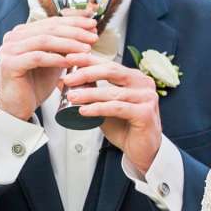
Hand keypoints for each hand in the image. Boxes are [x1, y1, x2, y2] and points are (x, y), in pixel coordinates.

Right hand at [0, 15, 96, 121]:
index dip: (74, 22)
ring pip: (44, 41)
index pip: (52, 21)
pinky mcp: (10, 64)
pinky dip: (55, 58)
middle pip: (49, 28)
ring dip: (68, 44)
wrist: (19, 108)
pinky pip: (37, 58)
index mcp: (23, 32)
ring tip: (86, 50)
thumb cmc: (35, 85)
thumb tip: (88, 33)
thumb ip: (65, 47)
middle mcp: (13, 37)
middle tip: (92, 37)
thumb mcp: (54, 61)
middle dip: (75, 32)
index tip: (92, 24)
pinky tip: (69, 62)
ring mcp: (9, 50)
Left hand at [59, 56, 161, 175]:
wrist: (141, 151)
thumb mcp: (103, 107)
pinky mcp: (145, 113)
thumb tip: (63, 82)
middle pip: (112, 71)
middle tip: (68, 79)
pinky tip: (84, 110)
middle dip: (87, 73)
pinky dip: (98, 108)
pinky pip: (117, 108)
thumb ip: (88, 93)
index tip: (69, 59)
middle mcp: (143, 83)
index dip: (88, 60)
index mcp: (134, 77)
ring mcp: (146, 97)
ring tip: (72, 96)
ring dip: (89, 93)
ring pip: (112, 92)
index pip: (109, 64)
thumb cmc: (125, 128)